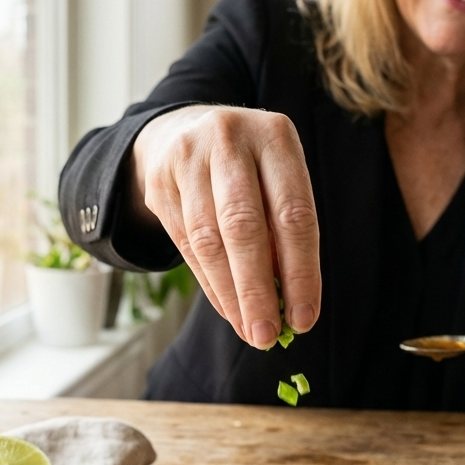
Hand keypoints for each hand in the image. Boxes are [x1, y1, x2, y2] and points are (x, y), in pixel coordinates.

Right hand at [130, 105, 320, 348]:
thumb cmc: (250, 167)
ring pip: (209, 241)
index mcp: (275, 136)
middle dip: (257, 290)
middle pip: (244, 227)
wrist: (183, 129)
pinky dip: (211, 285)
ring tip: (249, 330)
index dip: (300, 272)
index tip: (304, 318)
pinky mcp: (159, 183)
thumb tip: (290, 304)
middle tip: (267, 335)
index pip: (293, 214)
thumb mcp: (278, 179)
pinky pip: (187, 245)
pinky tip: (229, 310)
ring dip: (231, 295)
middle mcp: (229, 140)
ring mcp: (188, 158)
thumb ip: (286, 230)